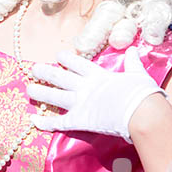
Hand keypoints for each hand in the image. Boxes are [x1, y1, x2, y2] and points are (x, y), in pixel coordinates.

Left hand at [26, 47, 164, 139]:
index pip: (77, 63)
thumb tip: (133, 49)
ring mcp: (80, 103)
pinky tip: (32, 120)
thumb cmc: (142, 93)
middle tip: (34, 69)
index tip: (58, 55)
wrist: (142, 113)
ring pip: (54, 96)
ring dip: (40, 92)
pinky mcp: (80, 120)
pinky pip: (58, 122)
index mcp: (98, 75)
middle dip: (45, 72)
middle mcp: (85, 87)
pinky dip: (45, 122)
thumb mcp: (137, 73)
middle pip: (60, 77)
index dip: (66, 59)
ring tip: (28, 89)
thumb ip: (132, 62)